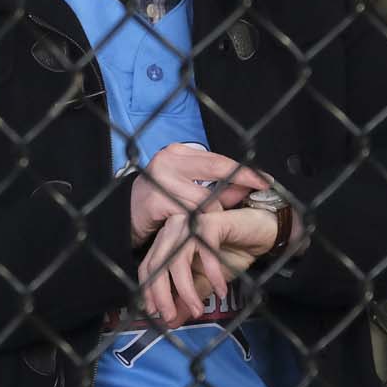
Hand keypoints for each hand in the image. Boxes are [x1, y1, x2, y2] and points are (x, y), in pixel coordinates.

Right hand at [129, 143, 268, 245]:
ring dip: (214, 216)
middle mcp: (168, 160)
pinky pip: (190, 216)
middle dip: (241, 183)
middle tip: (262, 190)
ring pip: (206, 199)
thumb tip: (245, 189)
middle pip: (217, 171)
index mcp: (177, 153)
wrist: (120, 218)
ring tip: (210, 225)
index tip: (266, 179)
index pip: (219, 159)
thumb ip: (214, 190)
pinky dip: (197, 227)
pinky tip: (194, 232)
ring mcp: (161, 179)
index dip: (245, 170)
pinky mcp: (156, 200)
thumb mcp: (186, 190)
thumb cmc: (156, 205)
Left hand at [136, 208, 275, 326]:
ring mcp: (190, 223)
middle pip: (157, 264)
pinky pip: (205, 253)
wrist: (260, 233)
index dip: (149, 291)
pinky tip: (222, 291)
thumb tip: (172, 322)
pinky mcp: (210, 222)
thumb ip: (188, 297)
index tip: (154, 313)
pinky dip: (213, 275)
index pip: (148, 266)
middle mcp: (173, 229)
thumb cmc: (230, 254)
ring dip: (187, 291)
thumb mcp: (206, 281)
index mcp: (167, 240)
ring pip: (177, 261)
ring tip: (198, 310)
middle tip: (170, 318)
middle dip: (162, 296)